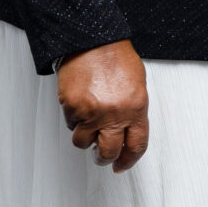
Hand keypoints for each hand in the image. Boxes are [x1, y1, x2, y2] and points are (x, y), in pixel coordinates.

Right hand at [57, 41, 148, 171]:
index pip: (136, 146)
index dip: (128, 160)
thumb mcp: (137, 86)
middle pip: (108, 152)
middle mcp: (115, 114)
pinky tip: (79, 105)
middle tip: (101, 156)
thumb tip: (128, 132)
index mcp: (136, 109)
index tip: (121, 166)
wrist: (92, 40)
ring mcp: (92, 112)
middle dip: (104, 158)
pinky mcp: (72, 106)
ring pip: (84, 142)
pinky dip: (74, 120)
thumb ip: (134, 111)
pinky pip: (71, 124)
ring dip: (85, 138)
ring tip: (88, 124)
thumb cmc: (115, 58)